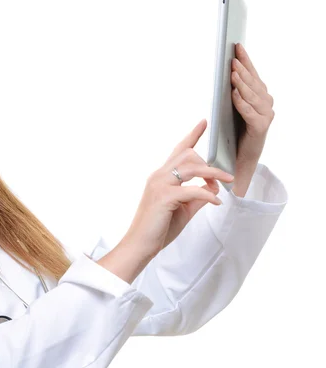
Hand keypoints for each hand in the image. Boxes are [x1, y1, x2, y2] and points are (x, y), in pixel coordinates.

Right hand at [125, 119, 233, 254]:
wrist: (140, 245)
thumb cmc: (159, 228)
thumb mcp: (183, 209)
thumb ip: (198, 196)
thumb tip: (214, 187)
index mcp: (161, 176)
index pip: (178, 150)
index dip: (193, 135)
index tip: (204, 122)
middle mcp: (158, 176)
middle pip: (187, 154)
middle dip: (209, 163)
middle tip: (224, 177)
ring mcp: (159, 185)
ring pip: (190, 166)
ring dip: (212, 173)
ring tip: (227, 182)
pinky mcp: (164, 197)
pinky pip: (192, 190)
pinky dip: (207, 195)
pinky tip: (216, 202)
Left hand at [231, 43, 274, 162]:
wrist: (238, 158)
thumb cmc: (234, 131)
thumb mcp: (233, 107)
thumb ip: (234, 91)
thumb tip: (226, 70)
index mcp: (260, 96)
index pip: (252, 74)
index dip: (246, 60)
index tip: (237, 46)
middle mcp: (266, 104)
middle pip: (253, 83)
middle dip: (243, 69)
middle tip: (233, 57)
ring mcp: (265, 116)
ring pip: (252, 96)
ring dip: (242, 84)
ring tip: (233, 73)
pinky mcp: (260, 128)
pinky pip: (249, 113)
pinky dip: (242, 103)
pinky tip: (234, 94)